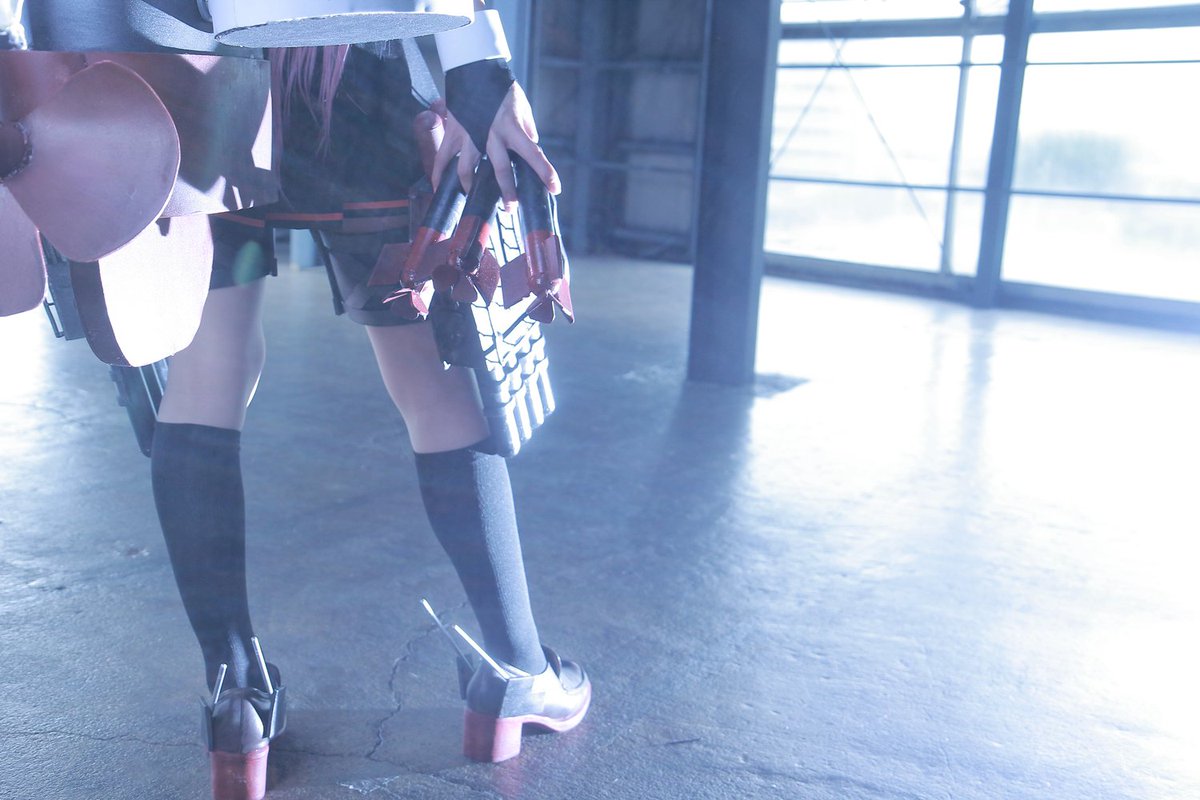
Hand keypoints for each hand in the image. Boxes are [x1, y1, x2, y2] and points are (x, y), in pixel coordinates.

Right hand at [432, 82, 560, 208]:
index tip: (555, 188)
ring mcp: (469, 135)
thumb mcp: (522, 108)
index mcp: (513, 127)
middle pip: (500, 170)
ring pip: (467, 169)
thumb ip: (527, 130)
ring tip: (474, 197)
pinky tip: (440, 188)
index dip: (546, 172)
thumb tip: (532, 146)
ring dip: (471, 187)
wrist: (475, 67)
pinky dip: (438, 175)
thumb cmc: (502, 88)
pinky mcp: (453, 132)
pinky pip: (442, 158)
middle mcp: (491, 134)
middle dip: (507, 192)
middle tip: (510, 208)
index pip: (534, 153)